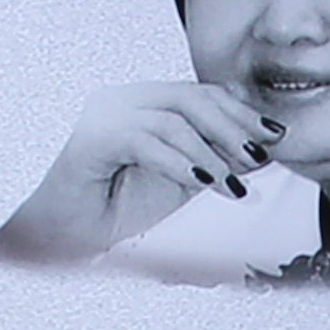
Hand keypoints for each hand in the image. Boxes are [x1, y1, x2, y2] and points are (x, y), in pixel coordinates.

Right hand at [0, 78, 285, 264]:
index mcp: (142, 104)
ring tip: (236, 185)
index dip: (241, 112)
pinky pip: (145, 142)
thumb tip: (256, 153)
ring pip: (173, 118)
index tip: (274, 137)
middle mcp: (122, 101)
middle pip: (192, 98)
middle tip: (262, 157)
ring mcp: (103, 115)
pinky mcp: (90, 139)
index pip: (200, 93)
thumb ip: (209, 162)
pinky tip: (206, 183)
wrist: (55, 237)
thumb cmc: (108, 210)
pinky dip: (181, 163)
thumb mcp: (174, 183)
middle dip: (235, 127)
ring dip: (213, 151)